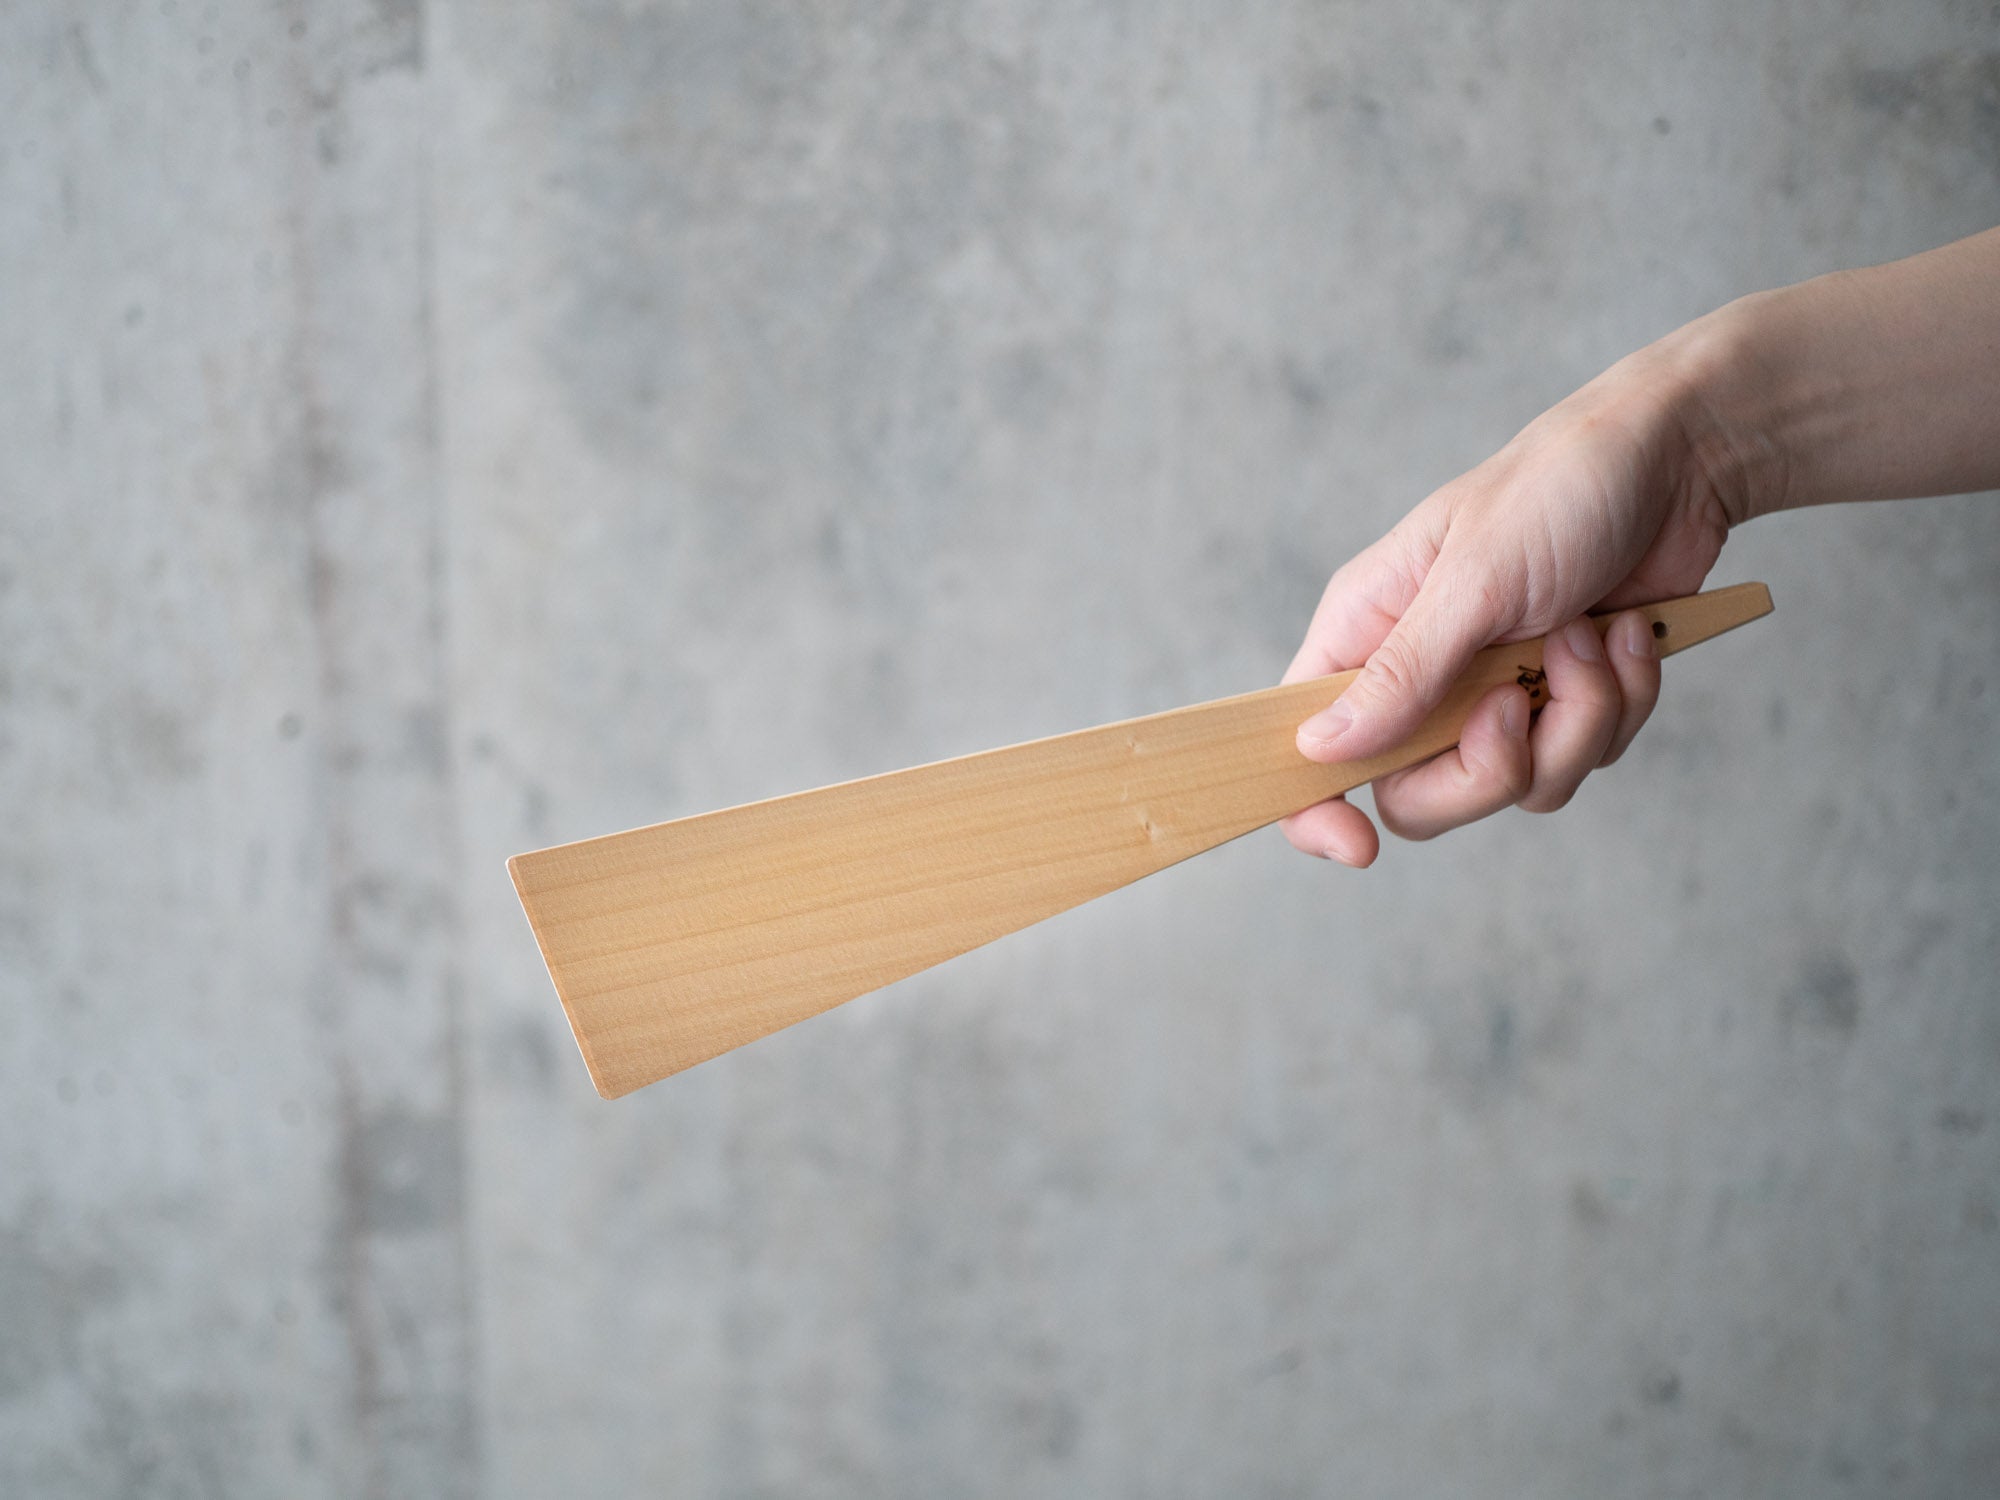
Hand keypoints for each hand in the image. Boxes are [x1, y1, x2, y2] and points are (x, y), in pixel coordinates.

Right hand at [1280, 350, 1735, 865]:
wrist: (1680, 459)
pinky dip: (1619, 702)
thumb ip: (1399, 674)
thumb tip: (1316, 750)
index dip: (1316, 808)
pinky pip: (1584, 758)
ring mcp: (1495, 694)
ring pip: (1517, 786)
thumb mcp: (1473, 579)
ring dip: (1575, 719)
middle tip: (1519, 704)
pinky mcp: (1564, 701)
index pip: (1306, 747)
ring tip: (1589, 638)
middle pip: (1418, 797)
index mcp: (1367, 633)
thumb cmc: (1557, 488)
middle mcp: (1421, 674)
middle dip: (1489, 768)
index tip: (1359, 845)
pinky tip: (1625, 636)